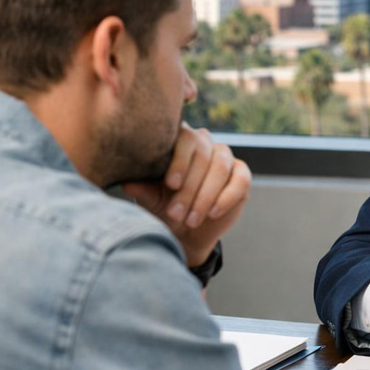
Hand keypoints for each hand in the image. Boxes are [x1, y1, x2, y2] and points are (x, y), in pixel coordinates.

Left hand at [122, 124, 251, 266]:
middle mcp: (204, 143)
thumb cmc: (163, 207)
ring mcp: (225, 157)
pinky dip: (226, 198)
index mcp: (179, 141)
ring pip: (221, 168)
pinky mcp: (241, 174)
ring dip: (205, 196)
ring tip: (191, 219)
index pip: (184, 138)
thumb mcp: (150, 200)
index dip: (179, 161)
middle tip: (176, 213)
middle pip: (203, 155)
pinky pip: (241, 180)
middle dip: (190, 188)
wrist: (185, 231)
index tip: (171, 185)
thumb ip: (142, 189)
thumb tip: (127, 182)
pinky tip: (213, 213)